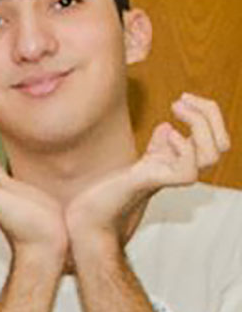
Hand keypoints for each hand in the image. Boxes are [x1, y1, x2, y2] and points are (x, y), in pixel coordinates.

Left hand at [66, 93, 230, 249]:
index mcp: (180, 163)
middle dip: (209, 115)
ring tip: (176, 108)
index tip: (184, 97)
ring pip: (211, 155)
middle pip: (221, 144)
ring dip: (199, 125)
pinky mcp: (152, 183)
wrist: (90, 214)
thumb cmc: (111, 188)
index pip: (216, 139)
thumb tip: (167, 127)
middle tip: (182, 99)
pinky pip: (188, 171)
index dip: (208, 114)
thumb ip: (157, 146)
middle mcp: (179, 171)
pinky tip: (166, 133)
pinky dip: (183, 148)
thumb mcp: (140, 160)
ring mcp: (168, 178)